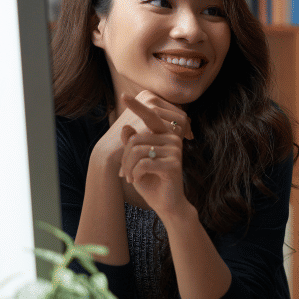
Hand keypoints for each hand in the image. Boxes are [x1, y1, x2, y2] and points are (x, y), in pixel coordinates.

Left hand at [96, 91, 192, 215]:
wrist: (166, 203)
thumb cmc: (151, 180)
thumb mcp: (136, 161)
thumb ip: (132, 144)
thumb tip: (125, 128)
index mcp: (165, 134)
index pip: (150, 116)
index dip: (137, 107)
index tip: (124, 96)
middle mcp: (172, 138)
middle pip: (136, 139)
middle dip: (124, 158)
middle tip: (125, 172)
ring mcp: (175, 150)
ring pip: (137, 151)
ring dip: (128, 167)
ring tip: (131, 177)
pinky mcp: (173, 164)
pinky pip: (143, 163)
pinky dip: (134, 174)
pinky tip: (136, 181)